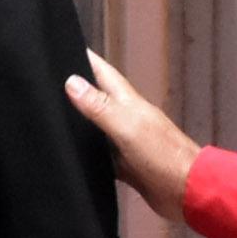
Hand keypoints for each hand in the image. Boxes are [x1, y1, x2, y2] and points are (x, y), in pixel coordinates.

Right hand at [63, 51, 199, 224]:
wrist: (187, 191)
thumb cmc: (163, 156)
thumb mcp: (127, 127)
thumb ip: (100, 106)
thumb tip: (71, 82)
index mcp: (128, 102)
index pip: (102, 72)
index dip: (85, 58)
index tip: (62, 45)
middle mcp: (126, 118)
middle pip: (97, 97)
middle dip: (76, 88)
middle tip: (49, 81)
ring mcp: (126, 141)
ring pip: (96, 127)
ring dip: (79, 121)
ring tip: (53, 115)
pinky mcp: (126, 165)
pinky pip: (101, 155)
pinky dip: (87, 153)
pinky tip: (72, 155)